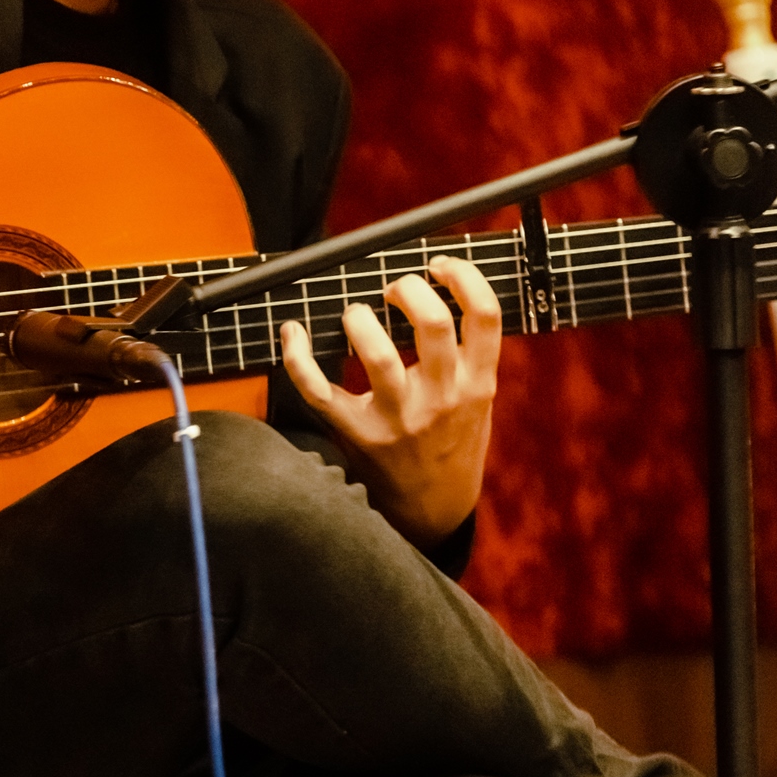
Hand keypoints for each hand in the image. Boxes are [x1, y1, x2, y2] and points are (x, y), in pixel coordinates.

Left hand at [281, 254, 501, 547]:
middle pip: (431, 322)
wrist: (434, 510)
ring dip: (360, 318)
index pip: (484, 314)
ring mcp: (398, 418)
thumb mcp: (479, 401)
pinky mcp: (358, 434)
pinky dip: (297, 355)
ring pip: (376, 352)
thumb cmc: (452, 442)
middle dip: (408, 288)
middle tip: (393, 290)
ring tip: (358, 316)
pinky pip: (318, 390)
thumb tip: (438, 288)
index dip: (462, 276)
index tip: (439, 266)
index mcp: (478, 384)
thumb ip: (470, 356)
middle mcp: (441, 399)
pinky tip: (293, 331)